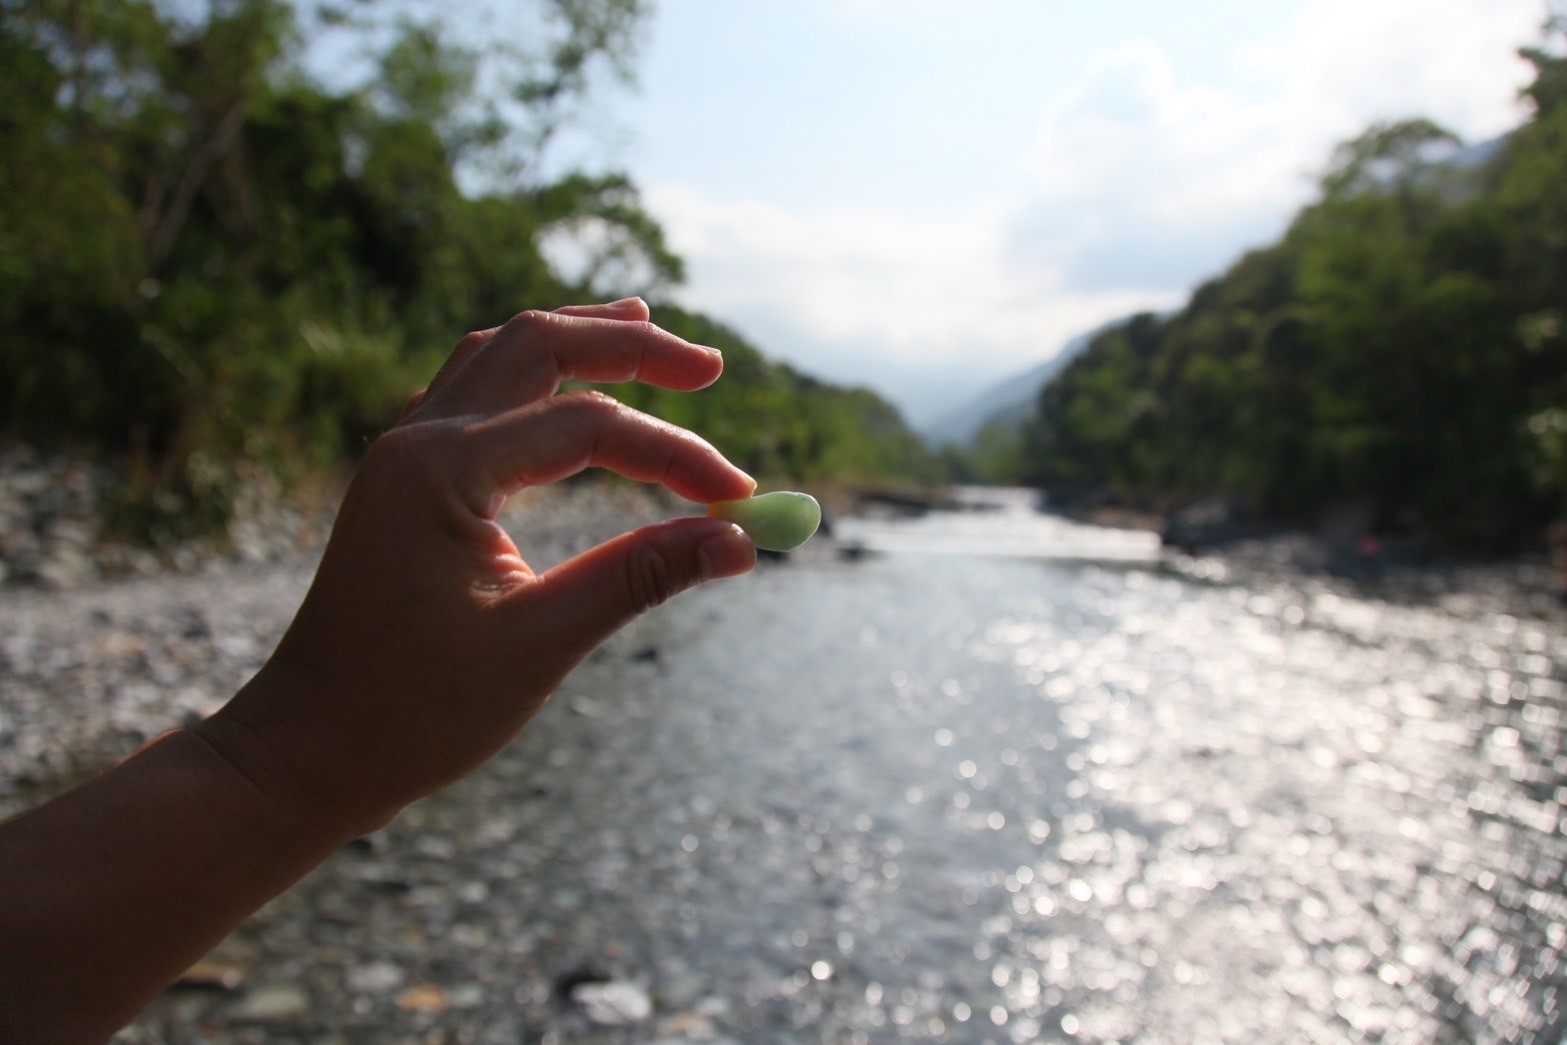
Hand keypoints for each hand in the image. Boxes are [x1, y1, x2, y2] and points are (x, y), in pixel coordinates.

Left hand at [195, 299, 756, 835]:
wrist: (305, 752)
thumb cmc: (412, 713)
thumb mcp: (540, 643)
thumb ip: (641, 577)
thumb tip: (739, 542)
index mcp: (443, 472)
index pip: (589, 426)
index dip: (675, 454)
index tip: (737, 500)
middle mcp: (418, 441)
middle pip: (538, 344)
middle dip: (630, 347)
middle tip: (709, 367)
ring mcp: (404, 454)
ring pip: (499, 354)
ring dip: (575, 341)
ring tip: (644, 329)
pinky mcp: (405, 480)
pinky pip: (474, 392)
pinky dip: (533, 376)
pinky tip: (565, 388)